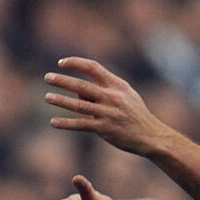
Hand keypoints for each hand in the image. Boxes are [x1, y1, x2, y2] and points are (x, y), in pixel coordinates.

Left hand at [44, 56, 168, 155]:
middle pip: (82, 86)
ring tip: (48, 97)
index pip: (93, 68)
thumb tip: (77, 93)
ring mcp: (108, 113)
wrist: (152, 135)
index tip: (61, 63)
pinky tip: (54, 122)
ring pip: (79, 105)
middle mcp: (112, 97)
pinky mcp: (105, 129)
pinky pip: (81, 124)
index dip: (76, 63)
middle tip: (47, 77)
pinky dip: (66, 123)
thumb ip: (104, 90)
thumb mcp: (126, 96)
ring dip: (61, 100)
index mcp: (118, 86)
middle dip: (62, 80)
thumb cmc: (136, 114)